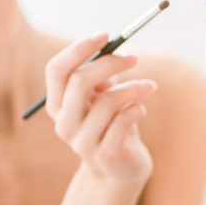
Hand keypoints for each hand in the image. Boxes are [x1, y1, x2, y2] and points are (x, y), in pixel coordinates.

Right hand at [45, 33, 154, 185]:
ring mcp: (81, 142)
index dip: (79, 49)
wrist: (121, 169)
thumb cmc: (112, 125)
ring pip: (107, 101)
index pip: (56, 70)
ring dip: (133, 88)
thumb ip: (100, 77)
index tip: (106, 35)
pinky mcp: (104, 155)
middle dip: (111, 63)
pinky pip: (123, 121)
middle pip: (80, 81)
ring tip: (149, 87)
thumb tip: (110, 47)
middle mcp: (63, 124)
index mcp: (57, 105)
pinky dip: (136, 109)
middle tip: (135, 58)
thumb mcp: (102, 98)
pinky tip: (141, 109)